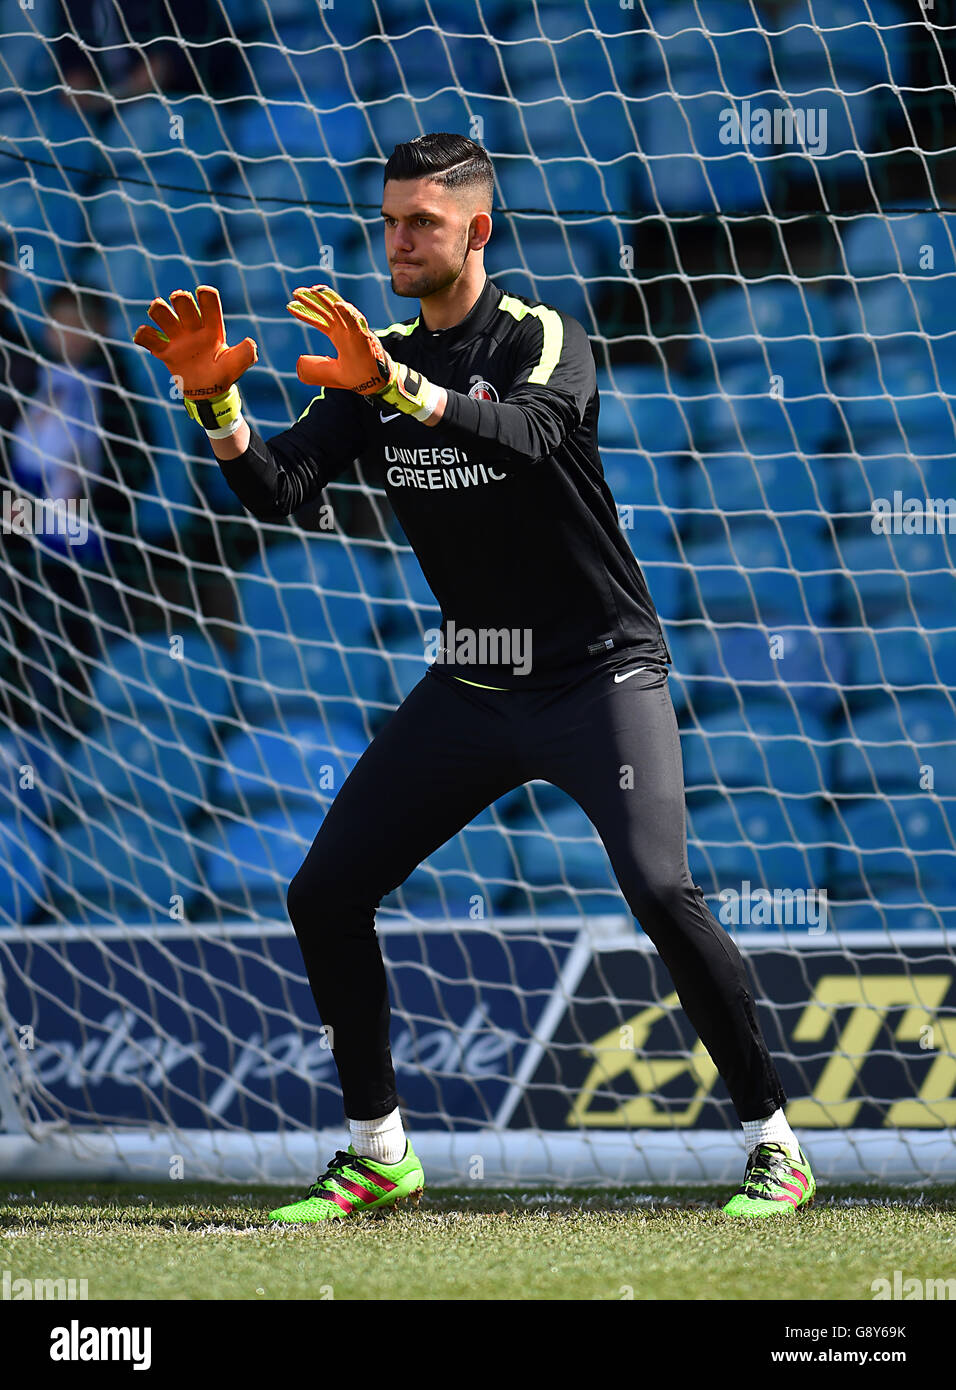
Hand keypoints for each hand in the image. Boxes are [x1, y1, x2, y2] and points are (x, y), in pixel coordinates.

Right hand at [133, 285, 257, 399]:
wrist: (208, 393)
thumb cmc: (223, 374)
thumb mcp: (237, 365)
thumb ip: (245, 354)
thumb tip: (250, 343)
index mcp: (212, 328)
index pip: (208, 301)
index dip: (205, 294)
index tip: (203, 294)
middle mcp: (193, 328)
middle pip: (181, 301)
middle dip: (179, 298)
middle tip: (180, 304)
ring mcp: (177, 338)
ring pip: (161, 313)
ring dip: (158, 310)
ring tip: (158, 313)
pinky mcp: (164, 351)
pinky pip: (147, 338)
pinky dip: (142, 334)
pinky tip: (146, 338)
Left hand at [286, 284, 396, 394]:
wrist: (374, 383)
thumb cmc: (356, 376)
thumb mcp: (332, 372)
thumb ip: (318, 366)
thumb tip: (301, 363)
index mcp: (338, 335)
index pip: (320, 320)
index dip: (305, 313)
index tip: (290, 305)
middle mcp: (345, 329)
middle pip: (327, 310)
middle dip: (313, 300)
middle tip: (297, 292)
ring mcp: (355, 330)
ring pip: (340, 310)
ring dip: (328, 299)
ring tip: (315, 290)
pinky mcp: (364, 336)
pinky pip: (357, 321)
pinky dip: (348, 312)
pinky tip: (338, 304)